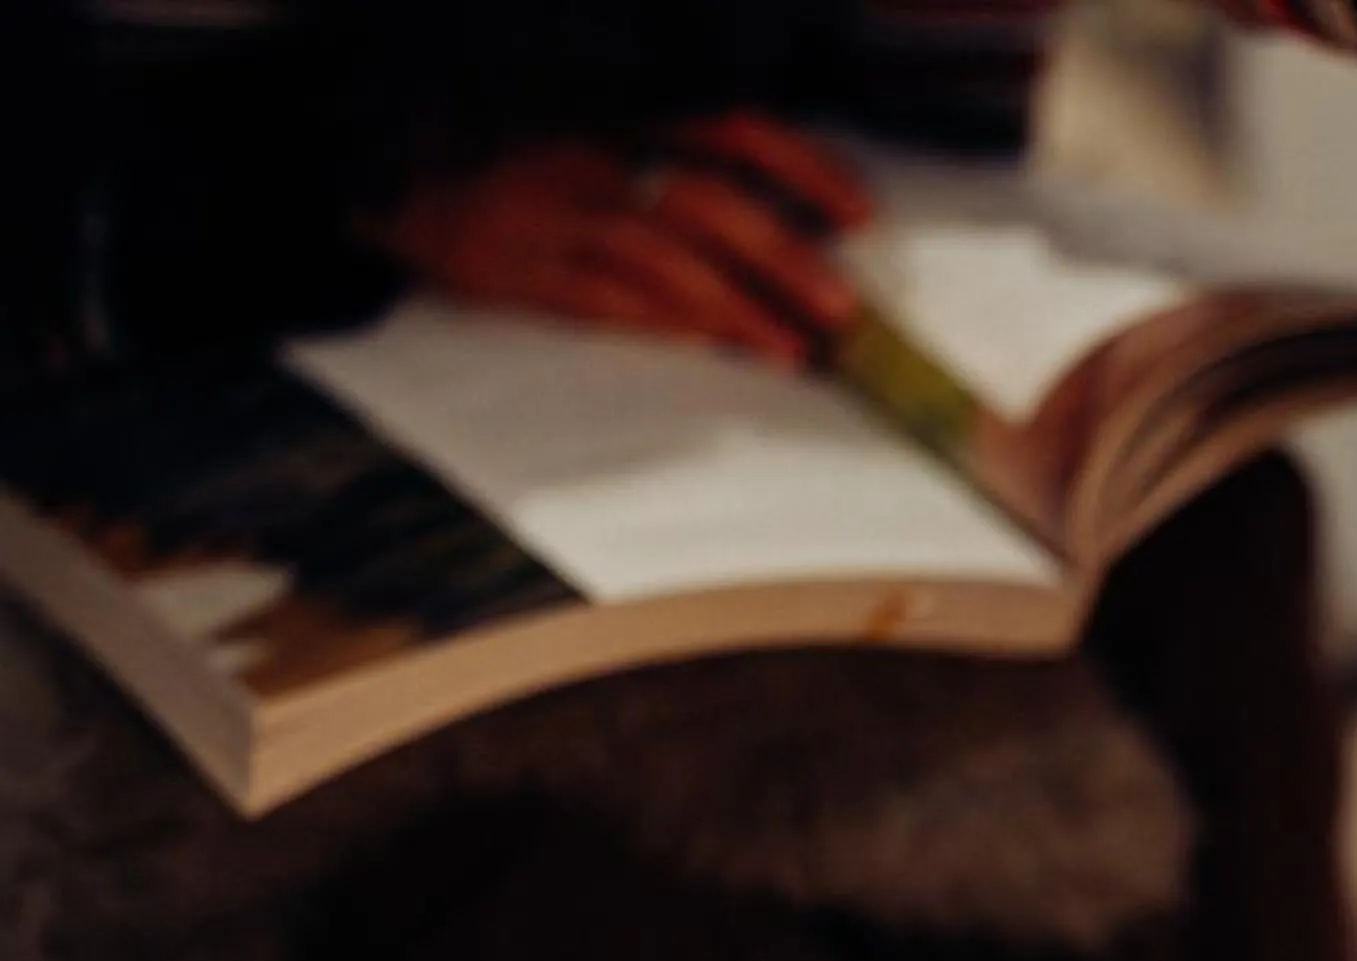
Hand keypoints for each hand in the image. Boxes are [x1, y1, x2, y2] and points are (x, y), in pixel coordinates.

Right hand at [372, 113, 875, 364]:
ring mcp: (556, 210)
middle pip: (711, 203)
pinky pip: (600, 298)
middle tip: (843, 311)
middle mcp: (598, 154)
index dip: (805, 169)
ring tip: (794, 350)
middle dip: (786, 260)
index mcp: (624, 109)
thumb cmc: (517, 152)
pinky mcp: (517, 265)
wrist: (390, 163)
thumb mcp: (601, 127)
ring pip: (663, 259)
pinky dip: (662, 323)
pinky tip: (711, 348)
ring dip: (738, 308)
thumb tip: (785, 210)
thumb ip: (679, 154)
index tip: (861, 216)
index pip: (734, 126)